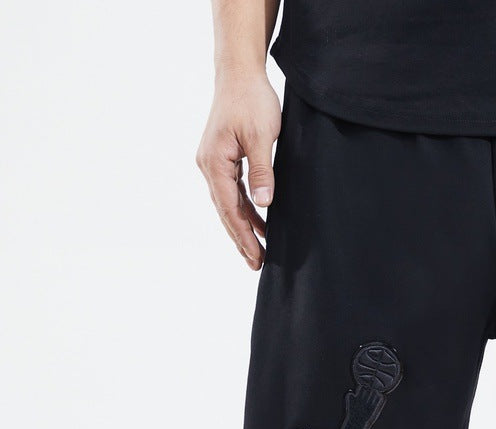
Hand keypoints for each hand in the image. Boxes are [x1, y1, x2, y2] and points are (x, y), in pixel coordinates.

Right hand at [196, 73, 280, 269]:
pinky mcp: (223, 158)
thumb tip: (262, 204)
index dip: (244, 236)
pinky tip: (259, 222)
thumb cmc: (251, 99)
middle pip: (226, 212)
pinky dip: (245, 209)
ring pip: (229, 204)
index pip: (230, 210)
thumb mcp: (262, 137)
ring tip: (258, 251)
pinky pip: (233, 191)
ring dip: (244, 227)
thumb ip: (262, 172)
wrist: (239, 72)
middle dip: (241, 239)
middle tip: (256, 264)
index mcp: (214, 163)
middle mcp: (209, 166)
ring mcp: (214, 163)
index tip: (256, 257)